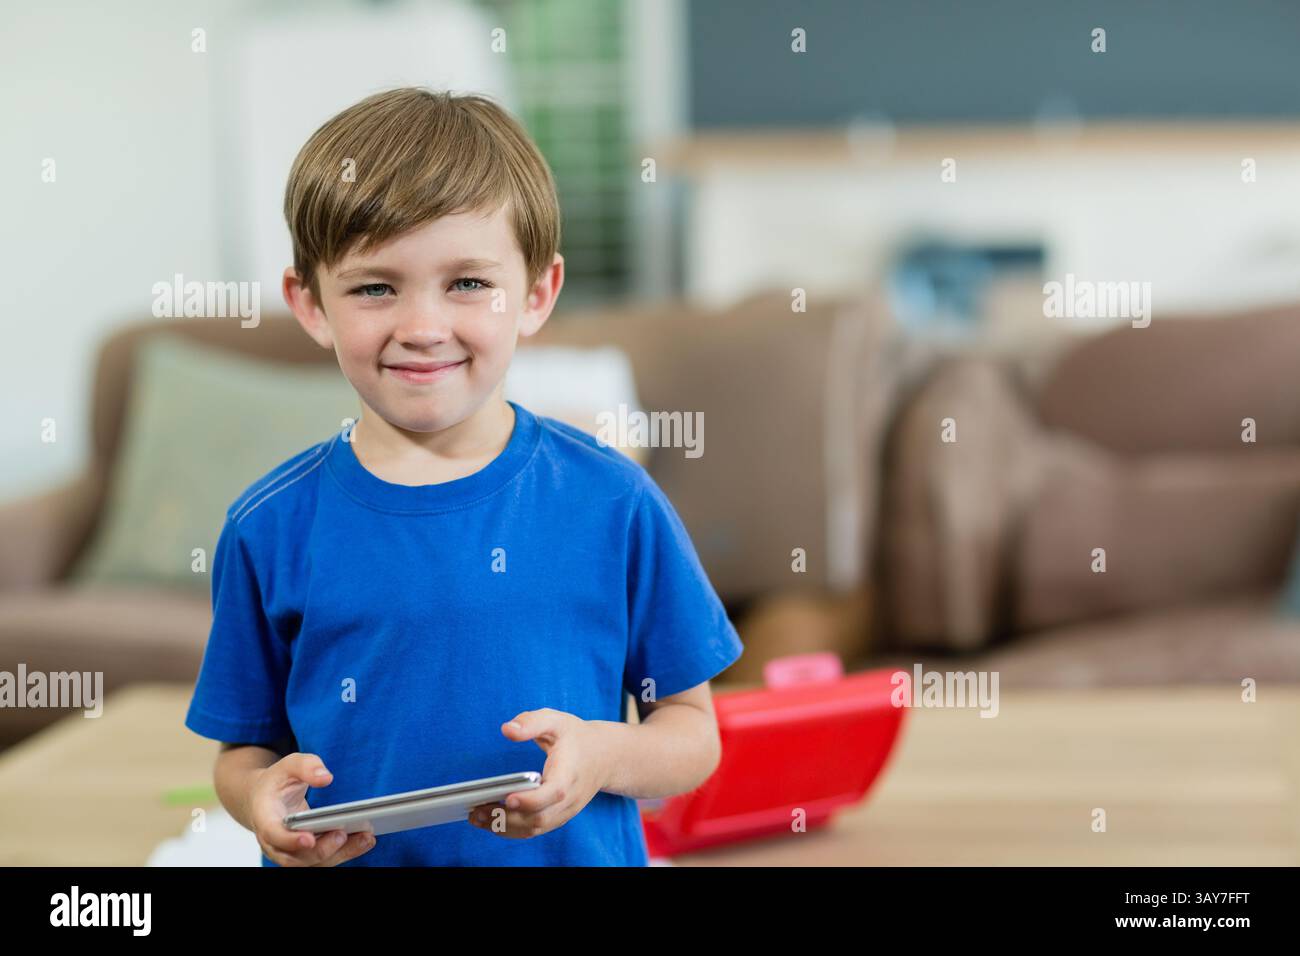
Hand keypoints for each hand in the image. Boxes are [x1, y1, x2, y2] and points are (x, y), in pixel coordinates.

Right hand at [248, 752, 376, 865]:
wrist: (266, 798)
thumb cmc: (277, 782)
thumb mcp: (288, 765)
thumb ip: (305, 766)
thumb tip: (326, 777)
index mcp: (265, 819)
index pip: (274, 835)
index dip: (290, 841)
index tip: (309, 839)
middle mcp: (275, 842)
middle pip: (296, 858)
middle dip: (322, 850)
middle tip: (343, 834)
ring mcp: (291, 852)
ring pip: (314, 863)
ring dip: (341, 854)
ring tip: (366, 838)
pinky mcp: (307, 854)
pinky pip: (325, 859)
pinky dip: (345, 852)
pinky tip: (366, 839)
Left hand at [468, 709, 611, 837]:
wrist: (605, 756)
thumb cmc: (575, 737)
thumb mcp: (556, 720)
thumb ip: (532, 722)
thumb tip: (507, 729)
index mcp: (570, 774)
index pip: (553, 793)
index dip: (531, 800)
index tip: (507, 798)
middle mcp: (569, 798)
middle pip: (539, 817)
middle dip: (506, 818)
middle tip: (476, 811)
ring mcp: (565, 811)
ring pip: (535, 828)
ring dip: (504, 828)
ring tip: (476, 818)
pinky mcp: (558, 817)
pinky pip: (535, 829)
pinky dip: (512, 830)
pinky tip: (490, 822)